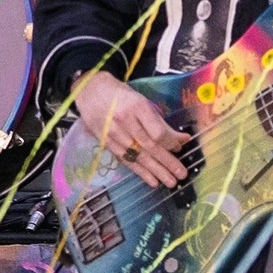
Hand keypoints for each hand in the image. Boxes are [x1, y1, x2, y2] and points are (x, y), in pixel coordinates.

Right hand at [73, 72, 192, 191]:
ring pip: (139, 156)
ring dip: (156, 171)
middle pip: (150, 147)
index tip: (181, 147)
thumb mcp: (141, 100)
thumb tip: (179, 139)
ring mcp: (114, 134)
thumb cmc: (120, 94)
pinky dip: (140, 172)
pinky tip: (152, 181)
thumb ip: (158, 120)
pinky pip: (126, 160)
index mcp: (137, 107)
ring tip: (171, 182)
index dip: (171, 142)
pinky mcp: (107, 143)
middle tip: (182, 174)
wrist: (90, 90)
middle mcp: (125, 122)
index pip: (158, 132)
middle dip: (168, 162)